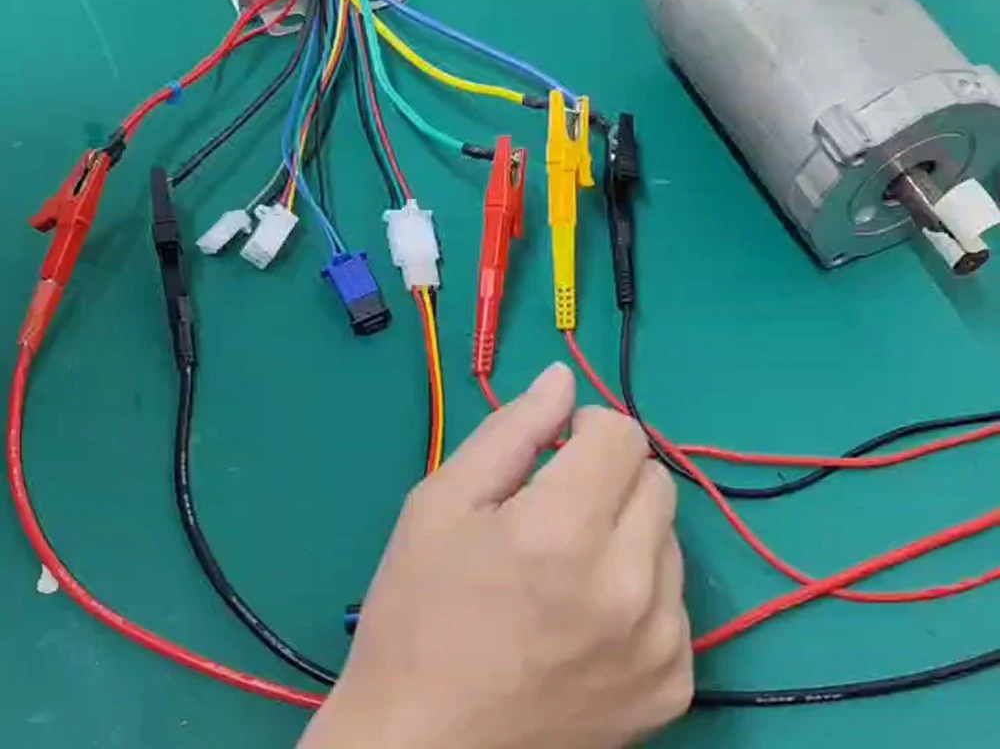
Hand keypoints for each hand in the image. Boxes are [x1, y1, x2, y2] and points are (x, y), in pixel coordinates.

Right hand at [300, 364, 691, 748]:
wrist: (424, 748)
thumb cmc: (419, 616)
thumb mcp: (440, 504)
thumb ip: (510, 431)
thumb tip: (563, 380)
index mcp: (564, 530)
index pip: (621, 434)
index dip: (583, 430)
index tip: (551, 456)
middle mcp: (628, 585)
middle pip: (655, 480)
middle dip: (609, 478)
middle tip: (554, 513)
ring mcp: (659, 643)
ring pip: (669, 539)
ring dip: (627, 534)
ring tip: (568, 571)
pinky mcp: (673, 687)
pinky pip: (674, 604)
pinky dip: (639, 595)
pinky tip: (587, 621)